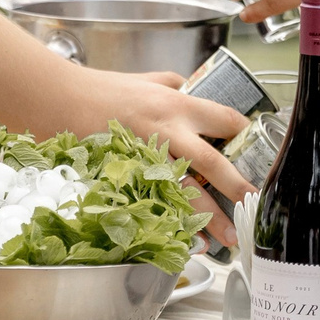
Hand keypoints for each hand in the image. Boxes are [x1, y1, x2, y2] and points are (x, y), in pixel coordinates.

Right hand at [60, 68, 253, 244]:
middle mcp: (167, 131)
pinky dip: (173, 224)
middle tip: (254, 205)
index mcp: (176, 104)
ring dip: (209, 218)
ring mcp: (147, 157)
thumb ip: (175, 84)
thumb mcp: (148, 79)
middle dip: (236, 187)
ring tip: (227, 238)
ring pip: (186, 192)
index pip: (224, 118)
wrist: (60, 101)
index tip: (259, 151)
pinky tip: (187, 240)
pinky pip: (157, 205)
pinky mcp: (129, 176)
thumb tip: (197, 89)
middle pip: (212, 162)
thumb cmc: (103, 89)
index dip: (245, 135)